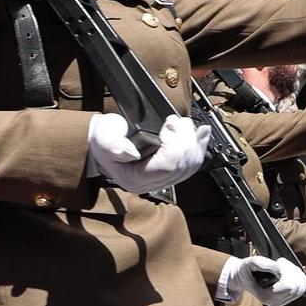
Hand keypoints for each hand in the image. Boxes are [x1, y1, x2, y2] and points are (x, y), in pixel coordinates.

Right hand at [85, 113, 208, 193]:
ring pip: (191, 166)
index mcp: (135, 179)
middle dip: (187, 139)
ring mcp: (163, 179)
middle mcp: (151, 184)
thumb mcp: (104, 138)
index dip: (174, 144)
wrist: (103, 142)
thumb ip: (115, 145)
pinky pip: (192, 164)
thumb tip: (131, 152)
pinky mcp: (171, 172)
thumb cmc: (103, 140)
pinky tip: (203, 134)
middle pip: (183, 165)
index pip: (167, 166)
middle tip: (177, 121)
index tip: (168, 126)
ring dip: (195, 143)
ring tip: (188, 125)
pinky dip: (200, 147)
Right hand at [219, 255, 305, 305]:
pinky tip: (286, 271)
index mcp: (266, 297)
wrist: (242, 278)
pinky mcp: (287, 299)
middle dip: (292, 270)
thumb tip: (279, 268)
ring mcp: (282, 302)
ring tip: (283, 265)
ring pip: (301, 287)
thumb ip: (263, 264)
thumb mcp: (250, 263)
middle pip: (297, 286)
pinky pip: (301, 288)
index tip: (279, 261)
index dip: (288, 271)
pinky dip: (297, 276)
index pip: (289, 286)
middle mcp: (275, 302)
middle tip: (281, 262)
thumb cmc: (246, 271)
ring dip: (295, 272)